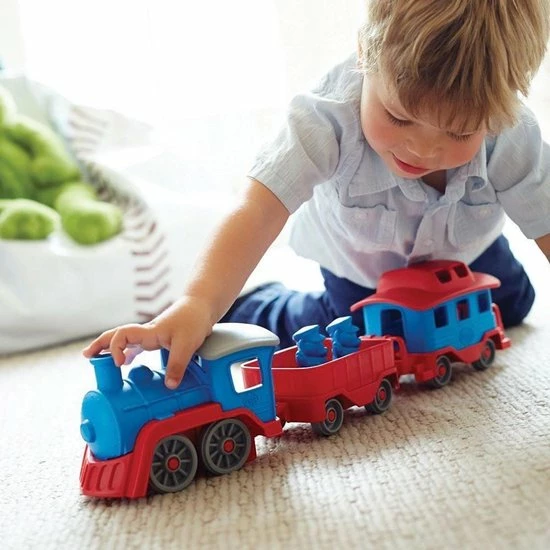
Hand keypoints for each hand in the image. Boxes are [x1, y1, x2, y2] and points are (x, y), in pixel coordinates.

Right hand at [82, 296, 214, 388]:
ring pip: (125, 340)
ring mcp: (151, 335)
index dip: (115, 348)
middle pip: (116, 335)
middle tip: (87, 356)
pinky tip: (125, 362)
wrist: (202, 307)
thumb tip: (169, 386)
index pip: (122, 335)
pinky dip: (127, 352)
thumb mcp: (187, 344)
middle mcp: (146, 333)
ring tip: (97, 360)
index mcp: (149, 332)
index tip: (119, 364)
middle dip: (100, 345)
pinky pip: (137, 345)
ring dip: (110, 348)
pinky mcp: (158, 338)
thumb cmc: (193, 320)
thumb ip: (177, 365)